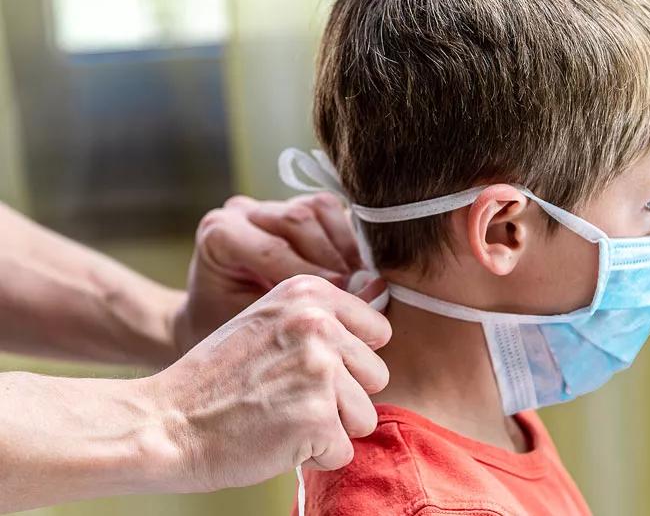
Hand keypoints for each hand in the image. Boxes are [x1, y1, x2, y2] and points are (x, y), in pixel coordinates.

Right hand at [145, 275, 390, 492]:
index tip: (309, 367)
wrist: (166, 423)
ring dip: (329, 427)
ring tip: (282, 416)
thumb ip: (321, 318)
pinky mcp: (317, 416)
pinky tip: (275, 438)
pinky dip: (313, 455)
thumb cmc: (217, 378)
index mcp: (309, 293)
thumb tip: (384, 309)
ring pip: (365, 416)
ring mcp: (320, 368)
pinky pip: (343, 450)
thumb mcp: (268, 323)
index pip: (377, 331)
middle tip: (289, 396)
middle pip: (377, 375)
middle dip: (342, 396)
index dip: (348, 359)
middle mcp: (319, 323)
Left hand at [173, 193, 361, 354]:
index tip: (337, 302)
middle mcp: (243, 212)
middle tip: (353, 294)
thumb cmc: (233, 329)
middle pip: (297, 218)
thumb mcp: (261, 325)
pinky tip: (356, 271)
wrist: (219, 317)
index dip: (311, 274)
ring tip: (358, 284)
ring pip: (317, 208)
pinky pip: (331, 210)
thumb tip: (374, 291)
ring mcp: (271, 205)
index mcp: (219, 234)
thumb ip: (307, 307)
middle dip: (330, 259)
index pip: (272, 247)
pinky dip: (349, 239)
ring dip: (344, 248)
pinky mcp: (296, 206)